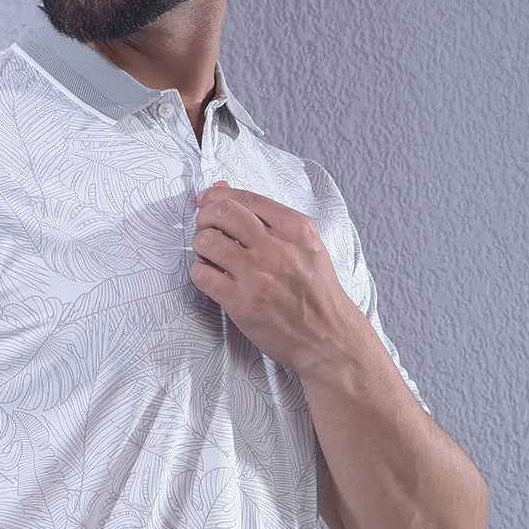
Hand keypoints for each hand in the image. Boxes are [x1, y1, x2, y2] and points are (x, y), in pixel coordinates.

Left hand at [189, 178, 355, 375]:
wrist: (328, 338)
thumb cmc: (317, 293)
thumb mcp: (308, 247)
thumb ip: (271, 220)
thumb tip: (223, 189)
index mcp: (297, 229)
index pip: (247, 198)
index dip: (219, 197)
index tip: (208, 201)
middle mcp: (277, 247)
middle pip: (223, 213)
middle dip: (205, 216)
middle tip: (206, 227)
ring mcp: (257, 275)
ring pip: (207, 241)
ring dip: (200, 245)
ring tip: (209, 255)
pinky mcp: (241, 302)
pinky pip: (202, 275)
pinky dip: (200, 272)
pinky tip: (211, 277)